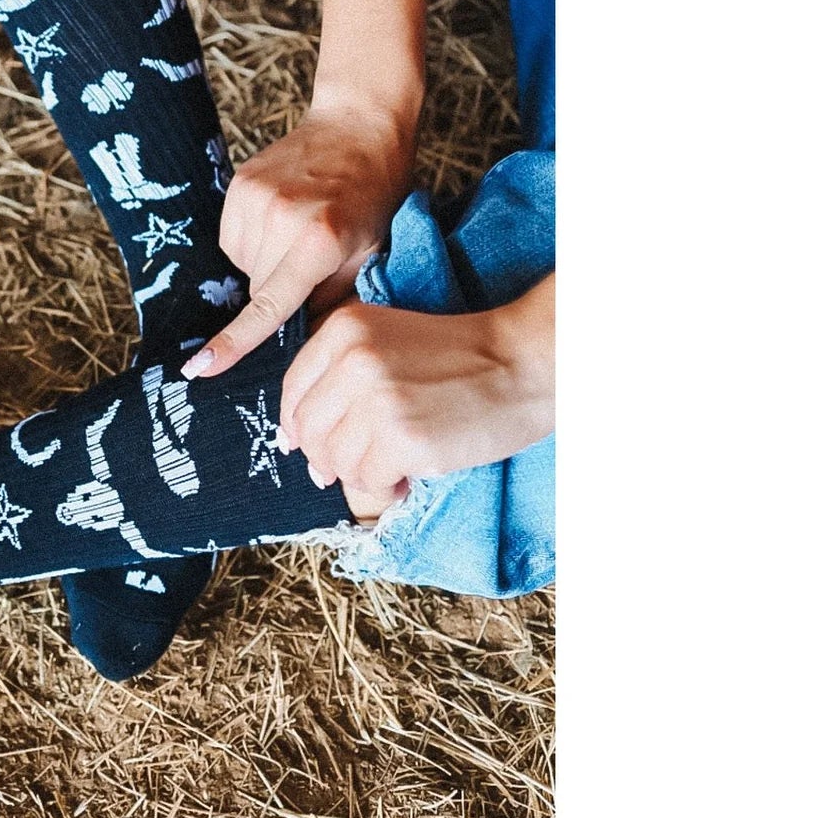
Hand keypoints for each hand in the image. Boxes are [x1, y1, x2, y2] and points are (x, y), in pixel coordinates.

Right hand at [183, 102, 412, 379]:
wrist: (359, 124)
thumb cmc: (375, 194)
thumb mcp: (371, 253)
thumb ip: (335, 300)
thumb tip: (302, 342)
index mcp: (319, 241)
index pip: (269, 304)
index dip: (234, 341)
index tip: (201, 367)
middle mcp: (281, 219)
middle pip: (258, 287)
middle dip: (279, 288)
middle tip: (313, 260)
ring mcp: (255, 198)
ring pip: (243, 264)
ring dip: (265, 262)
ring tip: (299, 231)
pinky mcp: (238, 184)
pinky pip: (233, 237)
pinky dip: (254, 239)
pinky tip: (281, 217)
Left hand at [279, 285, 555, 515]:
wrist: (523, 363)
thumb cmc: (460, 357)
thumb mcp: (388, 342)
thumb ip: (339, 376)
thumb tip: (294, 442)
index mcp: (344, 329)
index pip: (294, 389)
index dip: (296, 425)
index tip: (304, 444)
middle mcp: (352, 359)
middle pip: (309, 429)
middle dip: (326, 457)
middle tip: (354, 466)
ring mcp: (376, 399)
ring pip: (335, 459)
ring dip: (360, 474)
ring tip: (392, 467)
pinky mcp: (403, 438)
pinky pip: (368, 480)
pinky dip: (384, 487)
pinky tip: (406, 477)